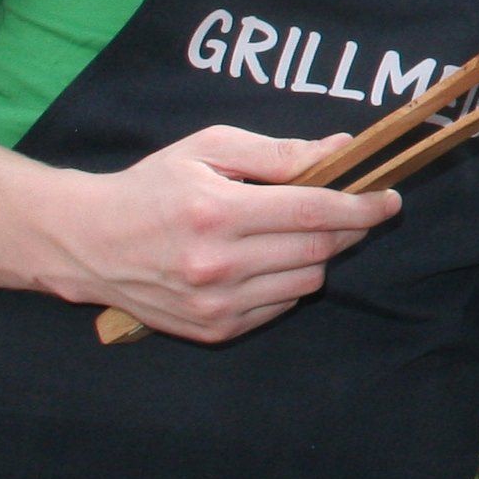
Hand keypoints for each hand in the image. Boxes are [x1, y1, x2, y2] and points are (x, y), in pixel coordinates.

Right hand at [54, 126, 397, 343]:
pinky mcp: (213, 329)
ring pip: (306, 281)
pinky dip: (289, 281)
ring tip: (295, 232)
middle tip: (357, 210)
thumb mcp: (208, 149)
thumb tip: (338, 149)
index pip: (315, 213)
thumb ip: (277, 152)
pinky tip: (266, 260)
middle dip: (350, 229)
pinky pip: (281, 305)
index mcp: (217, 213)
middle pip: (318, 250)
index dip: (362, 206)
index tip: (390, 198)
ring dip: (318, 255)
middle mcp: (218, 265)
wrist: (88, 242)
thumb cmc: (152, 186)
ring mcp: (215, 304)